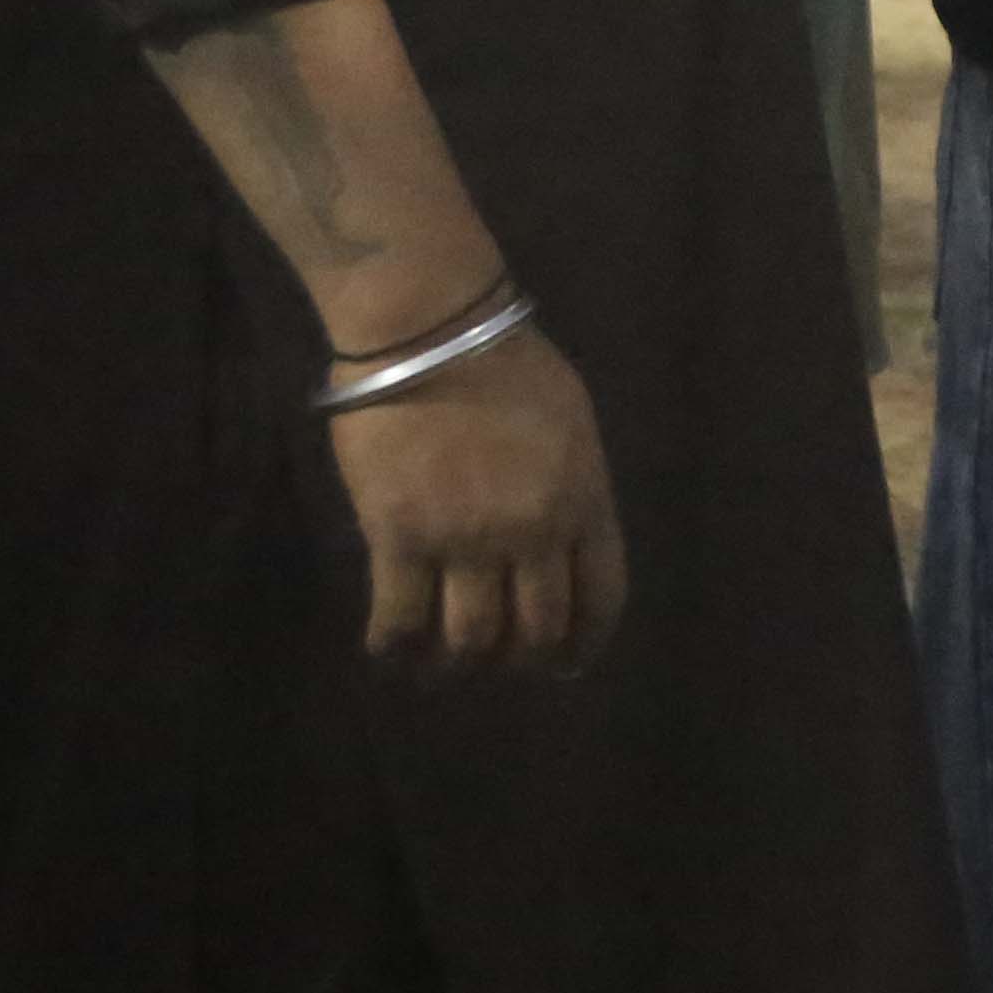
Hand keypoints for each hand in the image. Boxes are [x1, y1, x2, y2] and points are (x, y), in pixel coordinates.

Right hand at [323, 316, 628, 677]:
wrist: (428, 327)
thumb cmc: (505, 362)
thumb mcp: (572, 424)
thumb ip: (574, 488)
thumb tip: (562, 544)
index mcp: (584, 498)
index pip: (602, 596)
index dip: (586, 640)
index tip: (568, 662)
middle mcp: (532, 531)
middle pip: (537, 631)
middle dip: (522, 661)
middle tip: (501, 664)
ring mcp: (466, 539)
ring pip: (470, 639)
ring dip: (457, 664)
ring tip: (441, 665)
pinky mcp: (400, 536)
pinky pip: (400, 618)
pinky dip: (395, 647)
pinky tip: (389, 650)